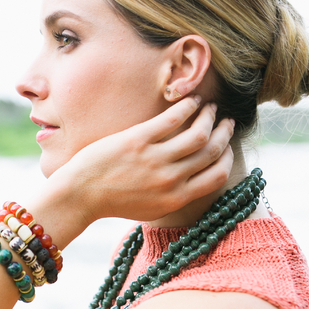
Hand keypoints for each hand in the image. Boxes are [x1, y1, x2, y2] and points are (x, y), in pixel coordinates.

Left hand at [48, 97, 234, 226]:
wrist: (80, 195)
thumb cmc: (113, 201)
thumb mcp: (149, 208)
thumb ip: (172, 196)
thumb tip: (192, 181)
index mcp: (176, 199)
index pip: (217, 176)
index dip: (227, 158)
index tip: (226, 146)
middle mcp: (170, 180)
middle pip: (212, 151)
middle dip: (224, 133)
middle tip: (226, 121)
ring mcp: (155, 160)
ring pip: (198, 133)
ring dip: (209, 116)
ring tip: (210, 107)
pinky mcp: (138, 140)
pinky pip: (173, 119)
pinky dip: (188, 107)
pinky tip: (191, 100)